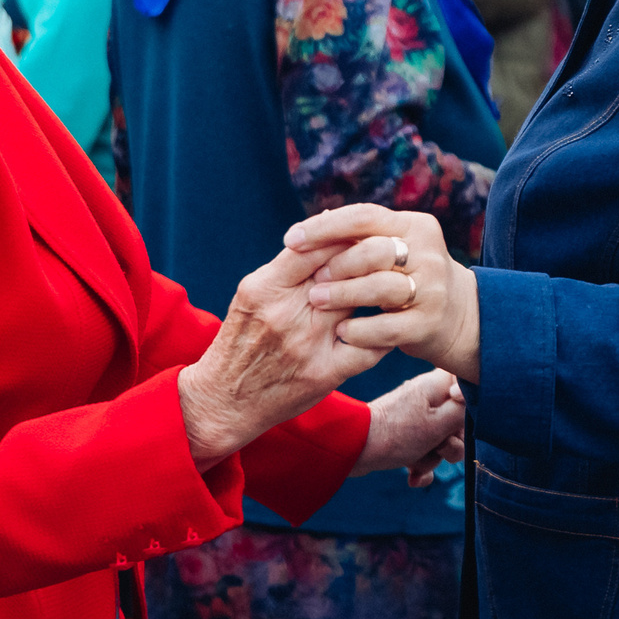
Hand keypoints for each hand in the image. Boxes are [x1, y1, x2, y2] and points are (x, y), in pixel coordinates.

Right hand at [177, 241, 383, 467]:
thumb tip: (330, 219)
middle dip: (369, 258)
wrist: (224, 400)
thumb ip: (290, 264)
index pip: (314, 247)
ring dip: (380, 290)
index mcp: (265, 288)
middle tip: (390, 253)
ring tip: (394, 282)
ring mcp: (306, 344)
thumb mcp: (253, 295)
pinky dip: (383, 332)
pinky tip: (389, 324)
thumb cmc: (241, 340)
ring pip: (359, 301)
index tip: (362, 234)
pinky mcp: (324, 373)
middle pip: (341, 270)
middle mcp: (285, 312)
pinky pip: (369, 347)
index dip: (344, 236)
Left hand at [293, 207, 482, 383]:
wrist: (458, 318)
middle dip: (336, 264)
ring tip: (318, 301)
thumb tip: (312, 225)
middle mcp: (428, 252)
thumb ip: (361, 238)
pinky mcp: (429, 323)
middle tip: (312, 279)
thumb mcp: (395, 249)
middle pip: (373, 250)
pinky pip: (387, 327)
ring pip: (380, 287)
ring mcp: (432, 289)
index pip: (364, 216)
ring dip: (343, 294)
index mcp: (415, 226)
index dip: (324, 227)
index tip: (291, 239)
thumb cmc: (409, 277)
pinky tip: (343, 331)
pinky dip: (361, 329)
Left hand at [351, 369, 467, 487]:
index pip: (467, 388)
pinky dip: (420, 468)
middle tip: (437, 445)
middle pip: (458, 423)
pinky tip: (412, 476)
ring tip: (415, 459)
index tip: (457, 421)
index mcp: (435, 385)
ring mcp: (415, 419)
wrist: (354, 450)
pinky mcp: (404, 438)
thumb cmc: (397, 433)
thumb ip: (464, 410)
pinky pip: (425, 455)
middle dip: (450, 443)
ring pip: (442, 442)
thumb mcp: (439, 422)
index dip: (470, 409)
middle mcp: (427, 398)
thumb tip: (477, 395)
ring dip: (432, 458)